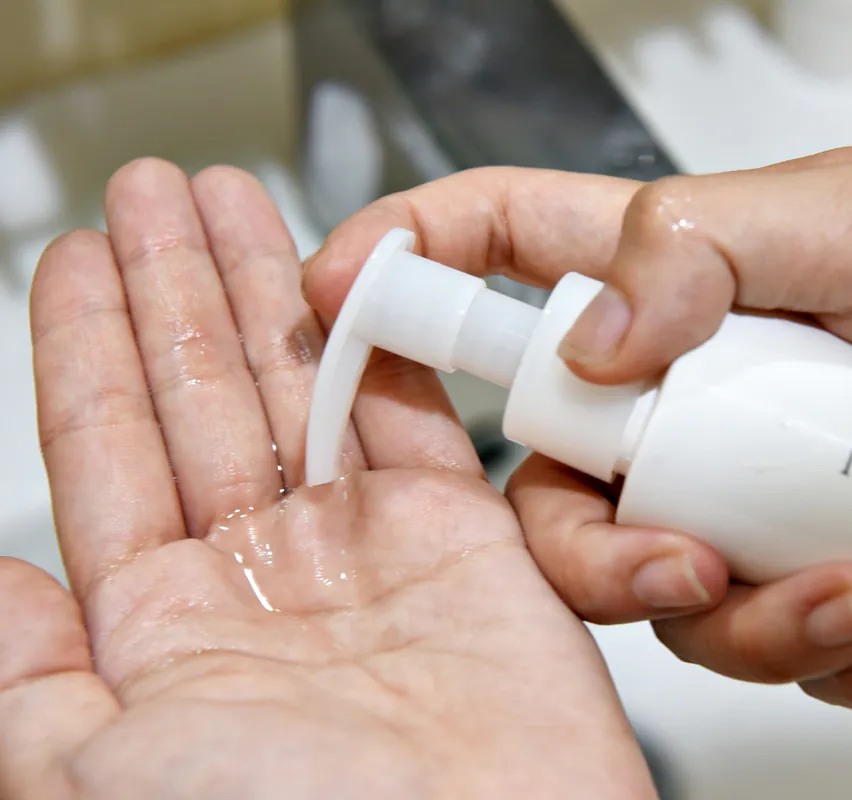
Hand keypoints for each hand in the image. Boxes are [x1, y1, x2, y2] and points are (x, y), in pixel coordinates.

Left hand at [2, 159, 654, 798]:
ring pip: (304, 386)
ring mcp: (368, 554)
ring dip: (268, 289)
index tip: (76, 256)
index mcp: (166, 634)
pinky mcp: (466, 542)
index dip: (88, 345)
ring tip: (235, 202)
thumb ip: (24, 674)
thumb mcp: (93, 772)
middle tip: (156, 191)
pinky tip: (353, 281)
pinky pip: (418, 418)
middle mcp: (264, 581)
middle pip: (204, 393)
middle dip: (175, 285)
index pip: (108, 450)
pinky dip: (389, 345)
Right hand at [313, 148, 851, 715]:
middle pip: (561, 485)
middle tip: (676, 560)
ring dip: (755, 621)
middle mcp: (708, 391)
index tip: (342, 302)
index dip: (408, 272)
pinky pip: (795, 647)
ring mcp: (771, 485)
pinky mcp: (847, 563)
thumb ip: (700, 252)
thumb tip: (592, 337)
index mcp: (684, 280)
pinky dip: (851, 658)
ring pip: (679, 591)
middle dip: (597, 549)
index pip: (502, 255)